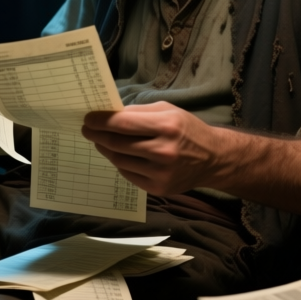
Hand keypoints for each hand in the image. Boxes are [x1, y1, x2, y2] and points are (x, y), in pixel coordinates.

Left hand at [82, 102, 218, 195]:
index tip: (88, 118)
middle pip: (117, 143)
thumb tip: (110, 114)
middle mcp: (163, 151)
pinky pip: (128, 174)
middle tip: (87, 129)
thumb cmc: (188, 129)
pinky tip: (118, 155)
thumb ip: (139, 111)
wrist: (213, 158)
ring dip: (105, 149)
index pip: (123, 123)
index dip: (101, 121)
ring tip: (100, 141)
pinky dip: (119, 163)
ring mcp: (160, 173)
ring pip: (119, 160)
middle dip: (97, 135)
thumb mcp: (168, 110)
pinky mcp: (158, 188)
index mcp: (166, 126)